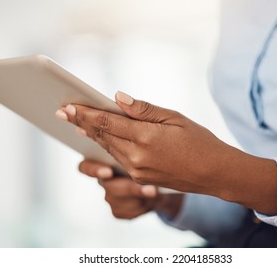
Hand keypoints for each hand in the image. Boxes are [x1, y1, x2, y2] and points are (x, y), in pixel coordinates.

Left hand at [57, 91, 276, 214]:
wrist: (214, 173)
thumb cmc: (199, 141)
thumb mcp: (174, 118)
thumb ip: (143, 110)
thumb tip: (118, 98)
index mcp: (145, 137)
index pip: (107, 122)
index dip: (85, 113)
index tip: (68, 105)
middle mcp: (136, 157)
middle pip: (102, 136)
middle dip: (81, 122)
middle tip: (62, 112)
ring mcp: (137, 170)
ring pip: (108, 148)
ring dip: (91, 134)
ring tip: (76, 123)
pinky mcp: (140, 178)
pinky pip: (117, 159)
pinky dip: (106, 146)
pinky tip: (99, 139)